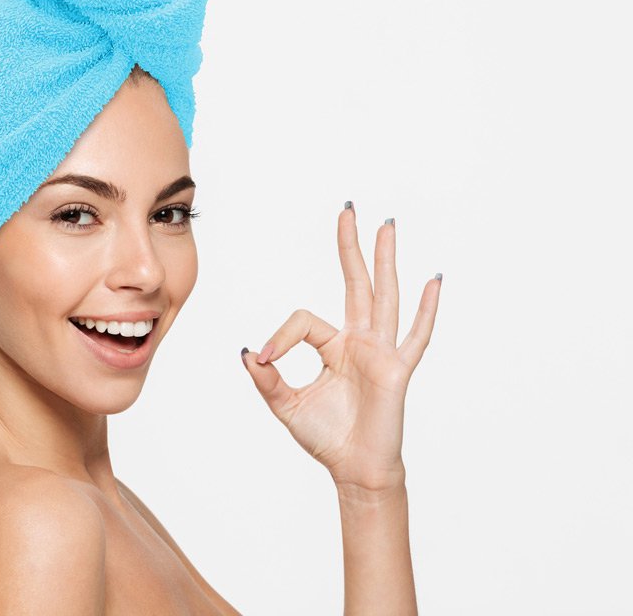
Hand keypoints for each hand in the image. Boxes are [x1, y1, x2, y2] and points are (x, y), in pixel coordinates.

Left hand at [240, 203, 440, 493]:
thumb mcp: (286, 404)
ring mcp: (382, 352)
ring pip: (384, 296)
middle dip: (350, 247)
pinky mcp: (397, 370)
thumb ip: (267, 379)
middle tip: (348, 209)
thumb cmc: (327, 437)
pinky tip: (433, 280)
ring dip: (385, 260)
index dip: (280, 336)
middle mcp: (360, 341)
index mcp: (335, 345)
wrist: (354, 470)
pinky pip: (416, 336)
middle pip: (356, 283)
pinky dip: (426, 309)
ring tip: (387, 226)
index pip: (304, 320)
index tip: (264, 359)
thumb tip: (247, 352)